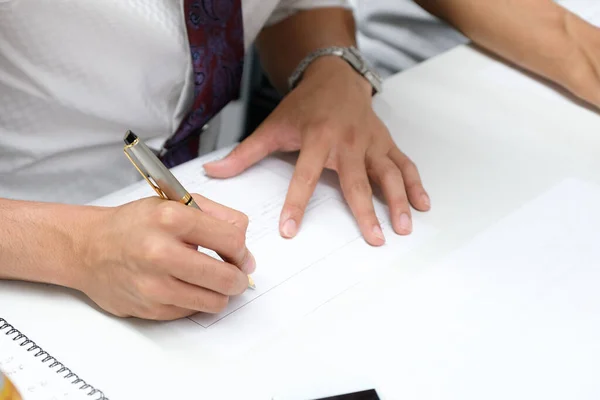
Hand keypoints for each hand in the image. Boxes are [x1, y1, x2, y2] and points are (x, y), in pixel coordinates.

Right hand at [78, 194, 254, 319]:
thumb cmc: (134, 225)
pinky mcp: (149, 308)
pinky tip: (184, 286)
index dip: (243, 251)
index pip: (231, 240)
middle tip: (236, 274)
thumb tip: (243, 242)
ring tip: (211, 281)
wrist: (88, 248)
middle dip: (238, 278)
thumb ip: (216, 215)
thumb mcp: (174, 203)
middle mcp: (160, 252)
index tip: (241, 255)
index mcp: (171, 218)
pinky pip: (191, 312)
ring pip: (214, 301)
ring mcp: (153, 285)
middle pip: (226, 277)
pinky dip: (195, 301)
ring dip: (220, 293)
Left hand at [204, 57, 430, 245]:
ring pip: (388, 173)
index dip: (296, 204)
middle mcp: (347, 141)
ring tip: (403, 227)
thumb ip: (245, 153)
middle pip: (357, 180)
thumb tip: (213, 172)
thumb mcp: (273, 125)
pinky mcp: (385, 142)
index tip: (291, 231)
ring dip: (399, 200)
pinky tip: (422, 205)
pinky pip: (404, 163)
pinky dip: (415, 184)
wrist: (335, 76)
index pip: (305, 175)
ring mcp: (370, 142)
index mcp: (316, 138)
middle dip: (366, 211)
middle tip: (374, 239)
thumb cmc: (303, 105)